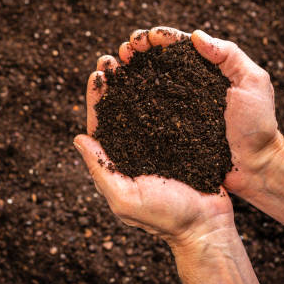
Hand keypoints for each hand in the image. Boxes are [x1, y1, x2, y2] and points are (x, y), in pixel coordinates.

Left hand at [74, 28, 235, 247]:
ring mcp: (157, 143)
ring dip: (136, 81)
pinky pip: (169, 110)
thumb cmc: (165, 218)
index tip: (97, 73)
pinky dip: (163, 90)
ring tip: (134, 57)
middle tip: (113, 58)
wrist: (206, 226)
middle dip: (114, 83)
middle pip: (119, 109)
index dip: (97, 98)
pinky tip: (165, 71)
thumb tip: (77, 138)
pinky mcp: (181, 140)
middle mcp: (134, 148)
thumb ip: (100, 169)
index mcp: (116, 160)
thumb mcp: (125, 198)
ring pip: (143, 104)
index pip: (100, 123)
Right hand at [116, 27, 282, 198]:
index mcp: (203, 71)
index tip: (146, 38)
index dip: (158, 38)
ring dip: (124, 70)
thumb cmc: (258, 126)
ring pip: (142, 83)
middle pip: (154, 61)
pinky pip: (140, 112)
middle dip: (135, 50)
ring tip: (111, 65)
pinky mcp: (164, 131)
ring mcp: (172, 109)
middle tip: (125, 50)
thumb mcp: (253, 82)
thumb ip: (229, 55)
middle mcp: (184, 87)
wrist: (255, 167)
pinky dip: (124, 99)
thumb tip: (196, 36)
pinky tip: (112, 93)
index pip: (176, 47)